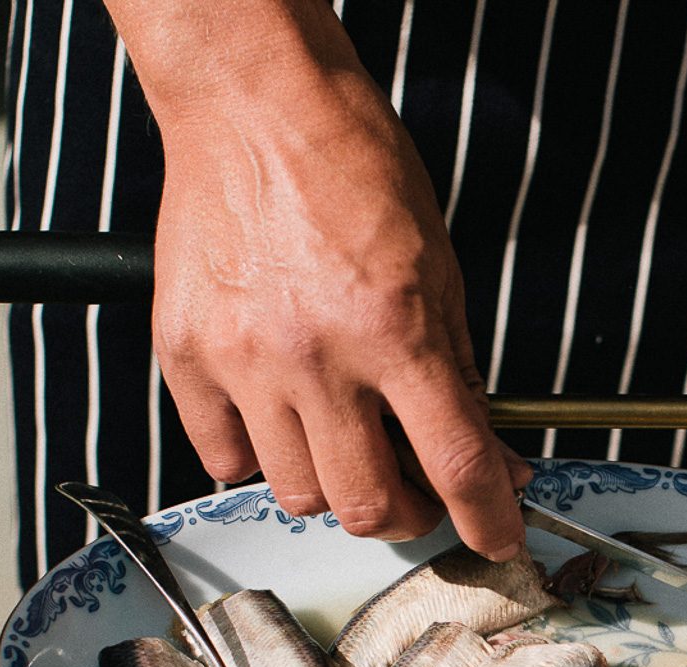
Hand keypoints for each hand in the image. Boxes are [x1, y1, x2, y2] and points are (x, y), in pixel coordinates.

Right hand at [109, 0, 529, 558]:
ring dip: (336, 487)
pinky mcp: (186, 356)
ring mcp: (244, 361)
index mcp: (395, 329)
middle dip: (410, 514)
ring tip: (346, 441)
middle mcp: (317, 356)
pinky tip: (281, 419)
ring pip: (298, 496)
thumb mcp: (440, 269)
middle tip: (419, 491)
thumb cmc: (352, 168)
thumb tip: (489, 456)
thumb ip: (461, 373)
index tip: (500, 540)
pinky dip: (260, 458)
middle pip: (370, 505)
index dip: (489, 520)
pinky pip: (224, 459)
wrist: (255, 107)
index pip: (456, 463)